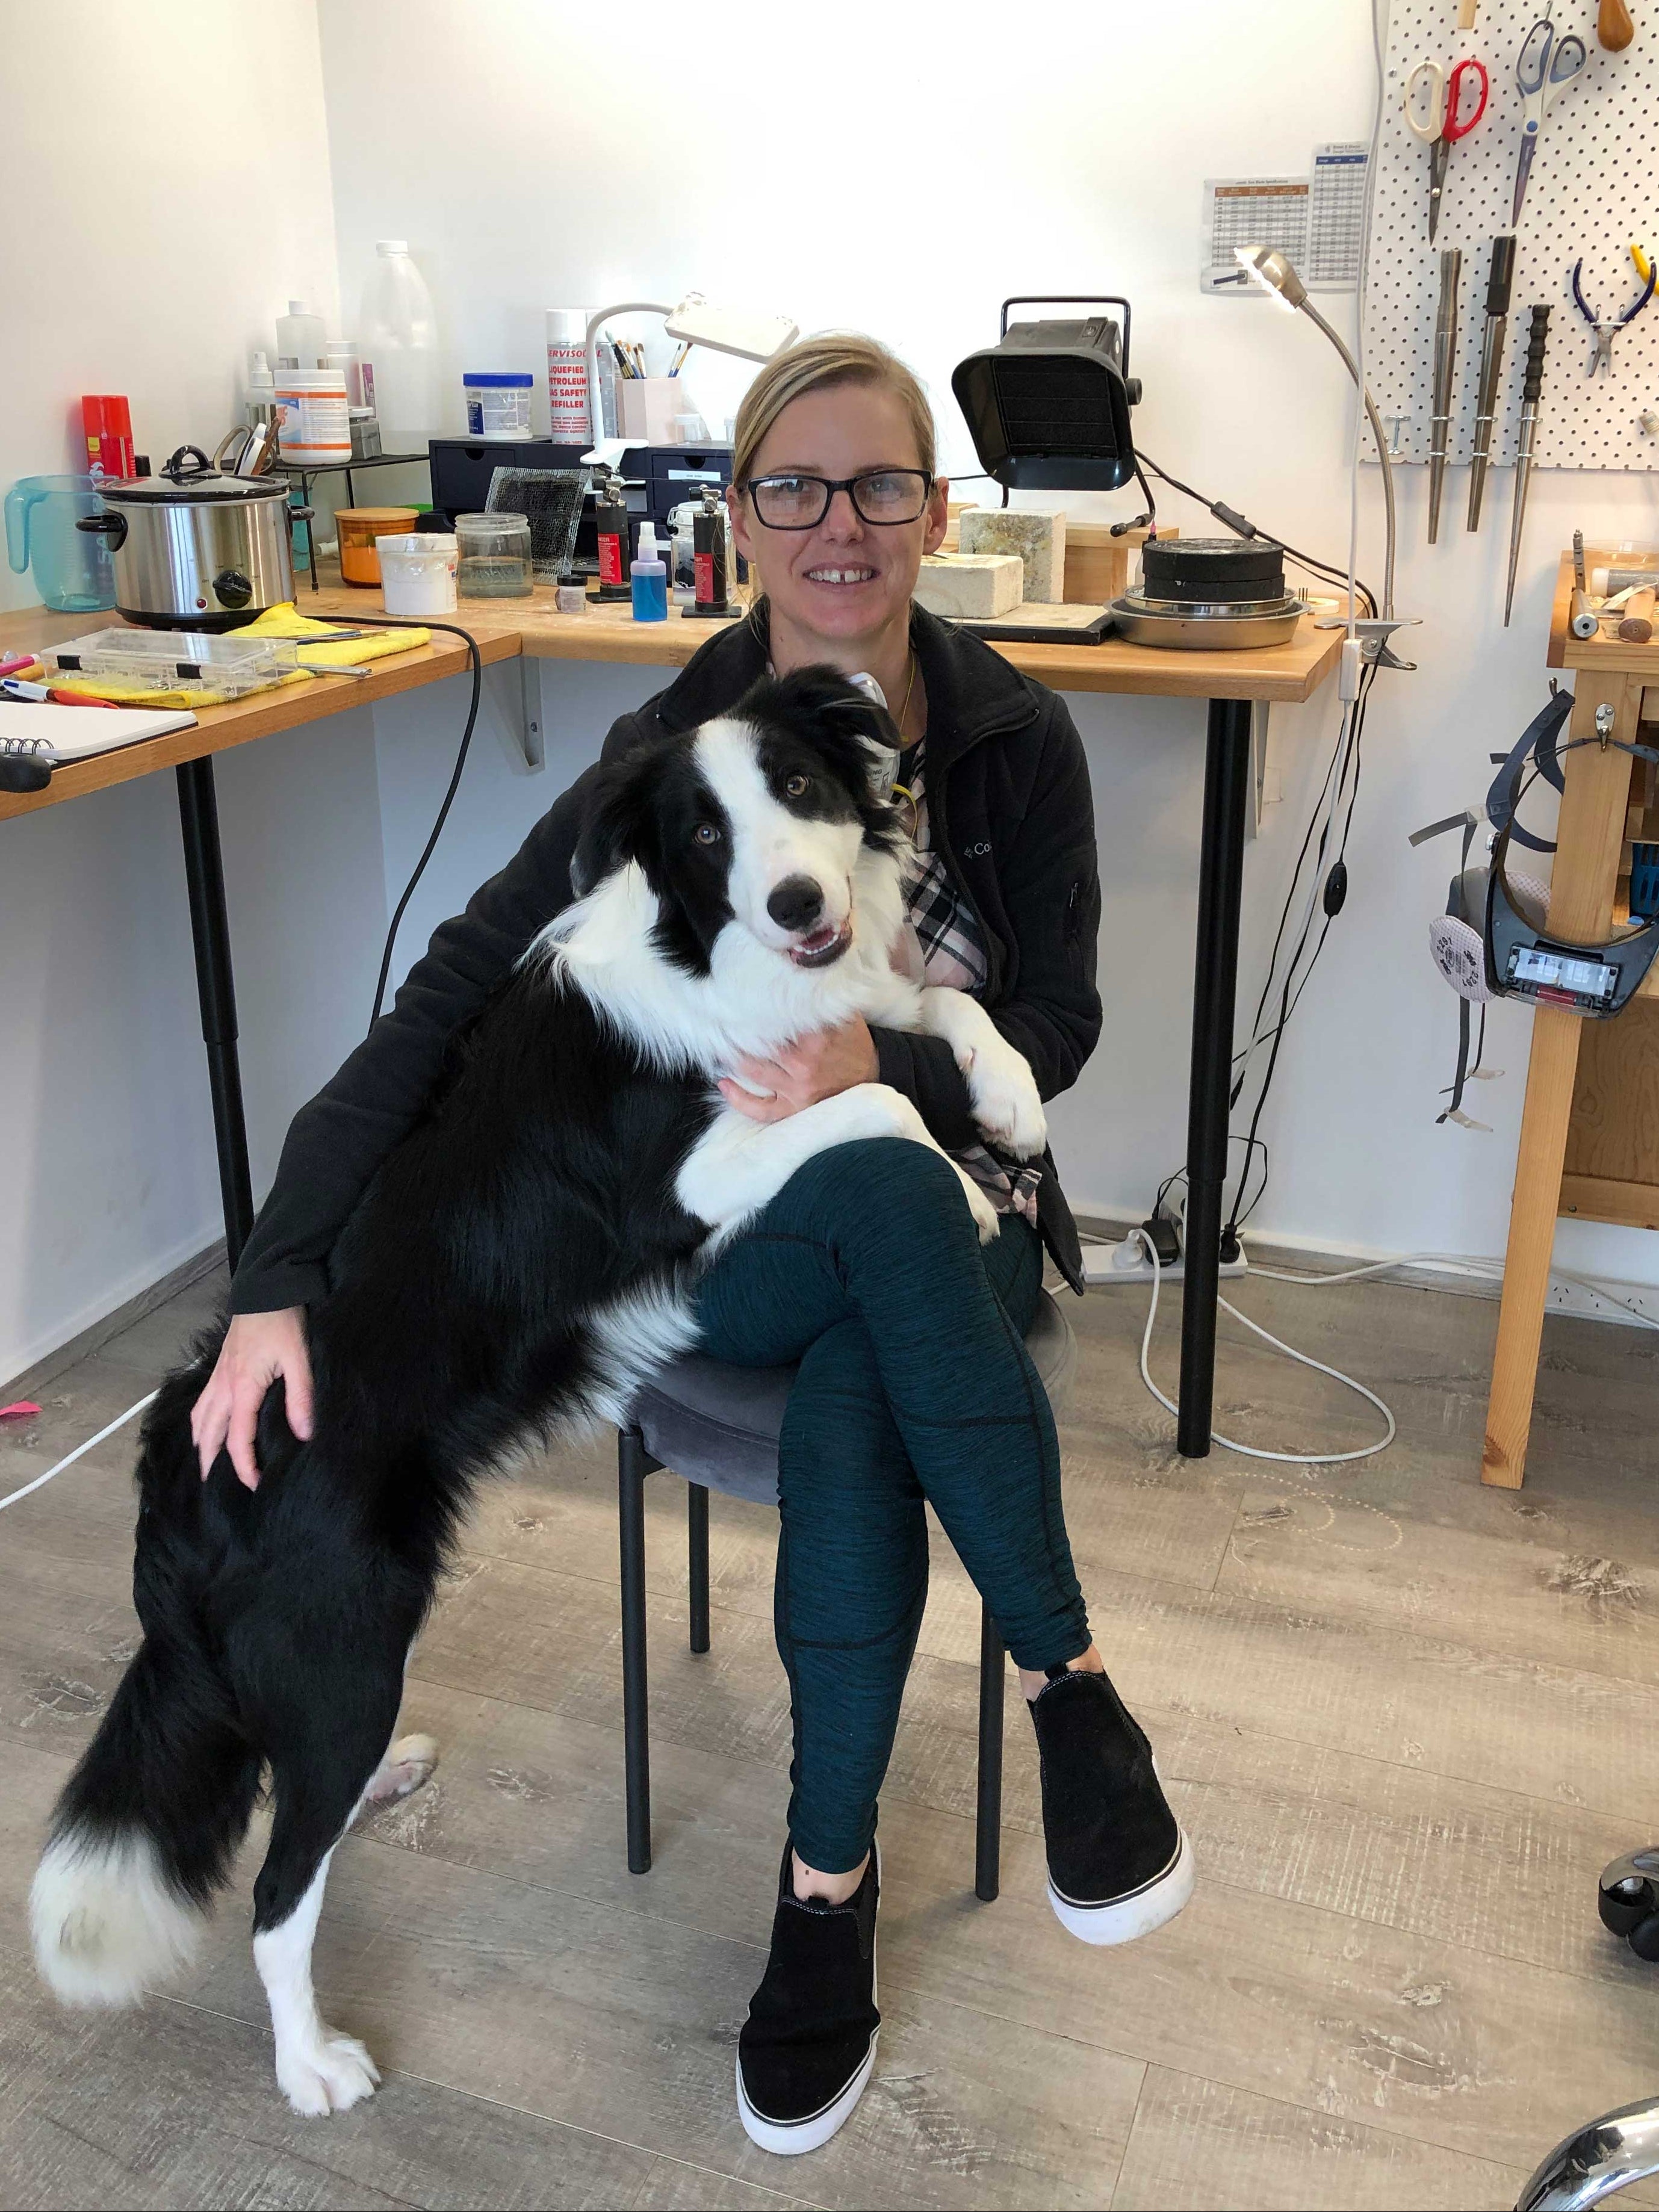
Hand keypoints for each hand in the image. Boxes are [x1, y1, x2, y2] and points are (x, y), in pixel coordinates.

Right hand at [190, 1307, 313, 1491]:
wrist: (267, 1287)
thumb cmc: (284, 1321)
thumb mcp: (299, 1359)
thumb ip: (300, 1398)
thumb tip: (303, 1434)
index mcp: (242, 1388)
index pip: (238, 1439)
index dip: (244, 1467)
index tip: (255, 1486)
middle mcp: (223, 1386)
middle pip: (207, 1434)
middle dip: (210, 1463)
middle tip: (214, 1488)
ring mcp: (217, 1376)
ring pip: (199, 1419)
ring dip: (201, 1444)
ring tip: (207, 1464)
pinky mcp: (219, 1367)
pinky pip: (201, 1403)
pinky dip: (200, 1423)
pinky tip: (207, 1428)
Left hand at [718, 1016, 879, 1123]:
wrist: (873, 1077)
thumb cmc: (853, 1044)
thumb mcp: (844, 1017)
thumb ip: (821, 1002)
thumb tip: (798, 978)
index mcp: (816, 1038)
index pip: (775, 1021)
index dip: (754, 1011)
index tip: (740, 1002)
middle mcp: (804, 1064)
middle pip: (759, 1045)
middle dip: (738, 1033)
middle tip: (723, 1021)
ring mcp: (798, 1089)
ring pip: (754, 1072)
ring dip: (734, 1058)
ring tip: (722, 1045)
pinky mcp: (795, 1108)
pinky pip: (762, 1110)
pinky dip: (739, 1099)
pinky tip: (724, 1084)